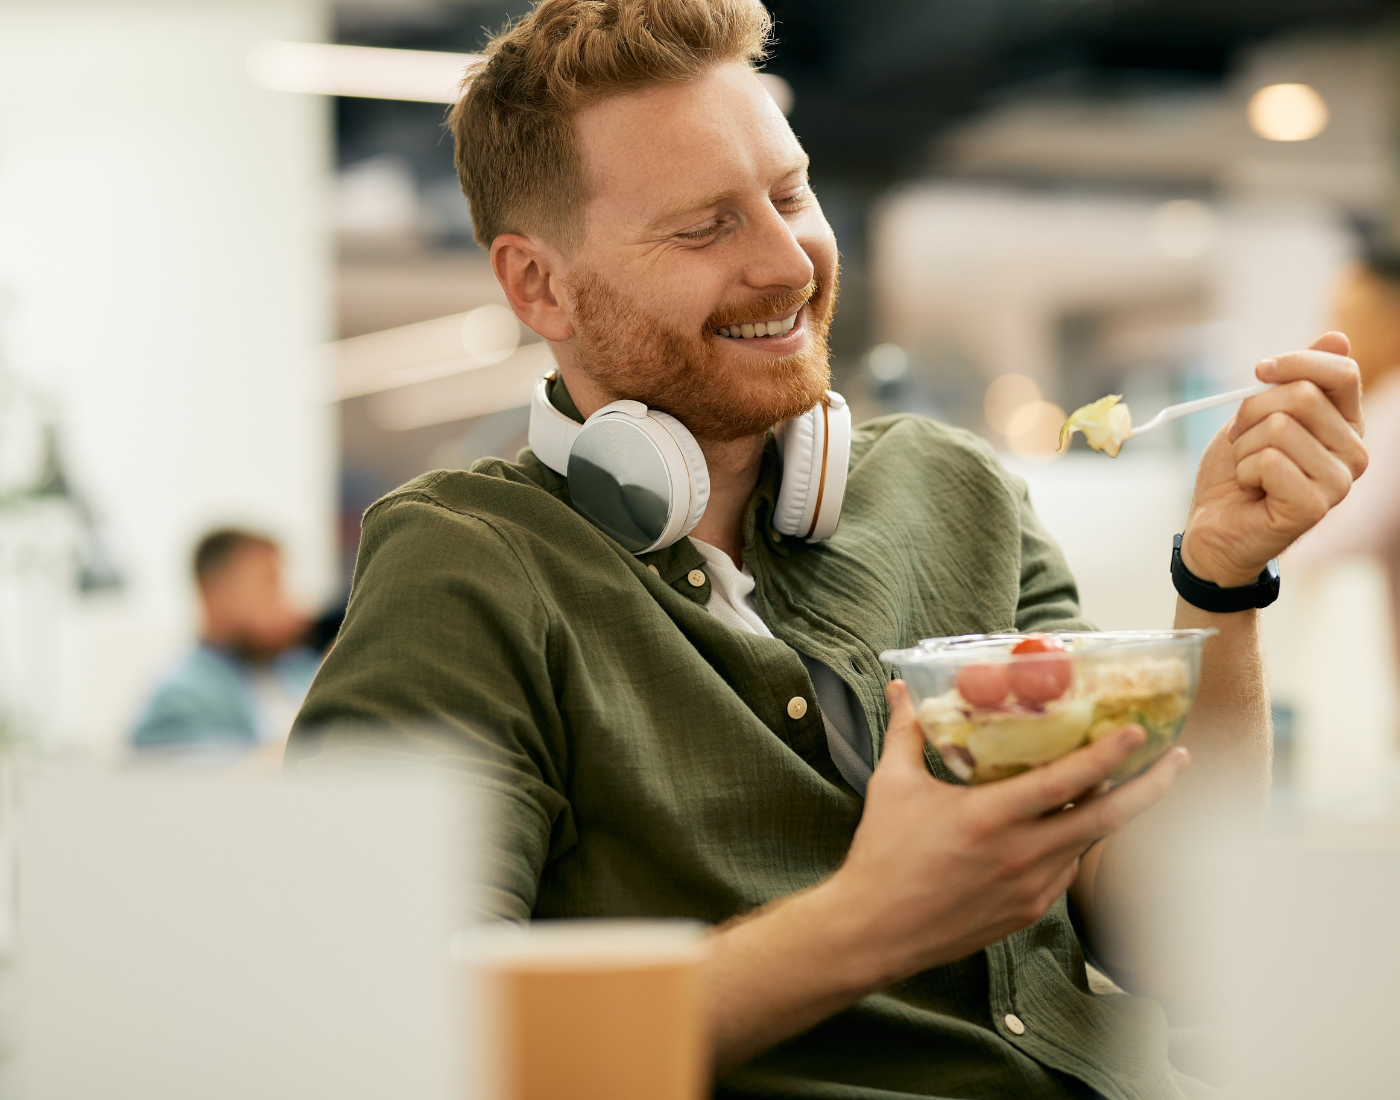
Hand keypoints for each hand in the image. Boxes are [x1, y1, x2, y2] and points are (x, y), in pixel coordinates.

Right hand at [830, 681, 1189, 982]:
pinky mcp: (1027, 912)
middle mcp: (1020, 855)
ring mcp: (1029, 889)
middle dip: (1150, 787)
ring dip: (1113, 814)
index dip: (1106, 755)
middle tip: (1179, 759)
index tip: (1138, 732)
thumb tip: (901, 690)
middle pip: (1106, 819)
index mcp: (990, 818)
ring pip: (1088, 844)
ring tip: (1132, 785)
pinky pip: (1065, 870)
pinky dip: (1076, 843)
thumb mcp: (892, 785)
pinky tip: (1073, 826)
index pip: (1064, 782)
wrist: (874, 931)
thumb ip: (906, 733)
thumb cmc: (882, 854)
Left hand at [1181, 332, 1366, 585]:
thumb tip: (1338, 336)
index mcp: (1345, 425)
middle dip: (1251, 412)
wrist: (1213, 526)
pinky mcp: (1314, 507)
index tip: (1260, 371)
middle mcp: (1353, 452)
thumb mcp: (1258, 416)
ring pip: (1278, 427)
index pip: (1341, 372)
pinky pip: (1269, 461)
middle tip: (1243, 441)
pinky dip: (1243, 470)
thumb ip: (1295, 381)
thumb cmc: (1236, 472)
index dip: (1295, 362)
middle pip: (1301, 395)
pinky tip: (1250, 490)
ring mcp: (1339, 483)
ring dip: (1244, 447)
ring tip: (1247, 471)